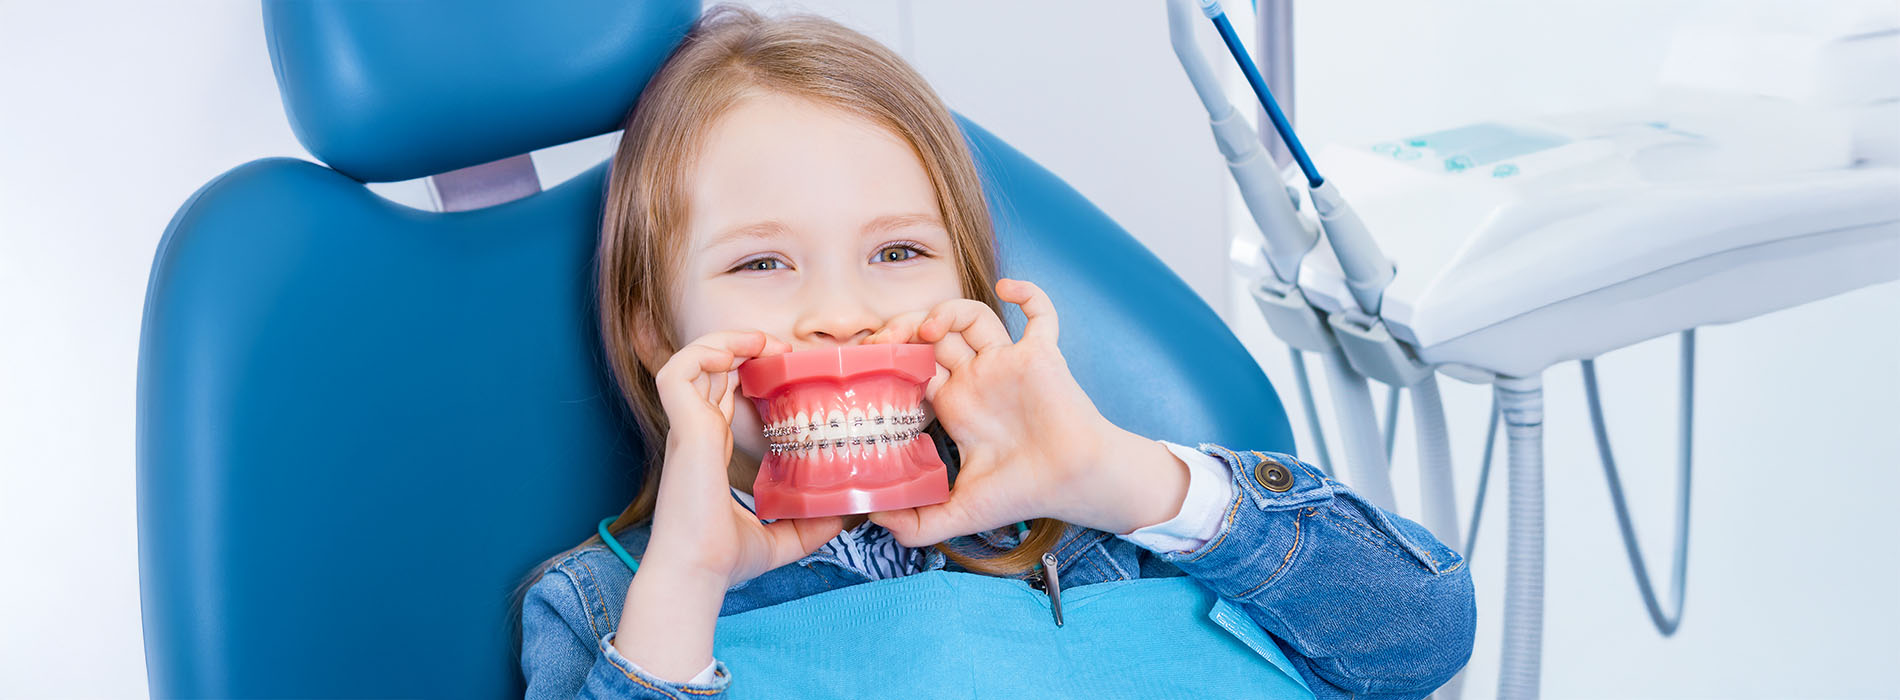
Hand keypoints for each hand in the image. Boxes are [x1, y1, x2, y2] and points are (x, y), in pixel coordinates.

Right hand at [643, 329, 846, 588]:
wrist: (697, 573)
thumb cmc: (722, 561)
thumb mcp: (778, 539)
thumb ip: (808, 526)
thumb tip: (845, 519)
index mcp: (710, 452)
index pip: (722, 397)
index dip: (746, 375)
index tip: (783, 371)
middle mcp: (695, 435)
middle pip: (710, 371)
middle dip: (743, 349)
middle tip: (781, 349)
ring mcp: (687, 429)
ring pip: (692, 361)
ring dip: (726, 341)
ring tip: (762, 342)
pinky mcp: (684, 429)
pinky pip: (678, 371)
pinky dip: (705, 351)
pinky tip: (740, 353)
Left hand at [864, 279, 1190, 545]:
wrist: (1075, 485)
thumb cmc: (1025, 494)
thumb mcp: (960, 513)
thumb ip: (916, 523)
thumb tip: (871, 517)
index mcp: (957, 405)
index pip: (914, 367)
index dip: (891, 358)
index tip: (870, 361)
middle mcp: (979, 379)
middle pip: (935, 335)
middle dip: (906, 327)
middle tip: (885, 337)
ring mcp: (1009, 364)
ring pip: (973, 316)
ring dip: (948, 310)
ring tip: (928, 327)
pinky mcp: (1042, 355)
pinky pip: (1040, 312)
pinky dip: (1028, 293)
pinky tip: (1008, 288)